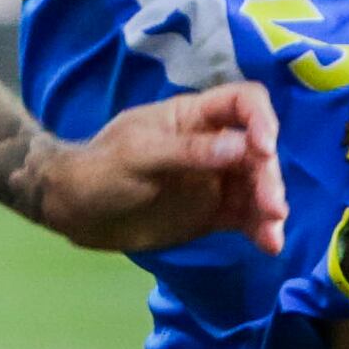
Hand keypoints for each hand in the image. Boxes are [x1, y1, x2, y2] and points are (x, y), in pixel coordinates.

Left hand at [30, 80, 285, 255]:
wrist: (75, 211)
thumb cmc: (100, 169)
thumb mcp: (139, 156)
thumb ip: (189, 151)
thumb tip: (241, 146)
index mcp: (193, 117)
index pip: (242, 103)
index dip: (261, 119)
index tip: (263, 148)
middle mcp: (213, 145)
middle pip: (257, 150)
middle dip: (268, 176)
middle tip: (271, 206)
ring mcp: (214, 181)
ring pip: (257, 186)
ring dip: (270, 205)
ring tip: (273, 230)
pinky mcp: (212, 214)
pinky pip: (246, 218)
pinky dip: (261, 230)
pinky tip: (270, 245)